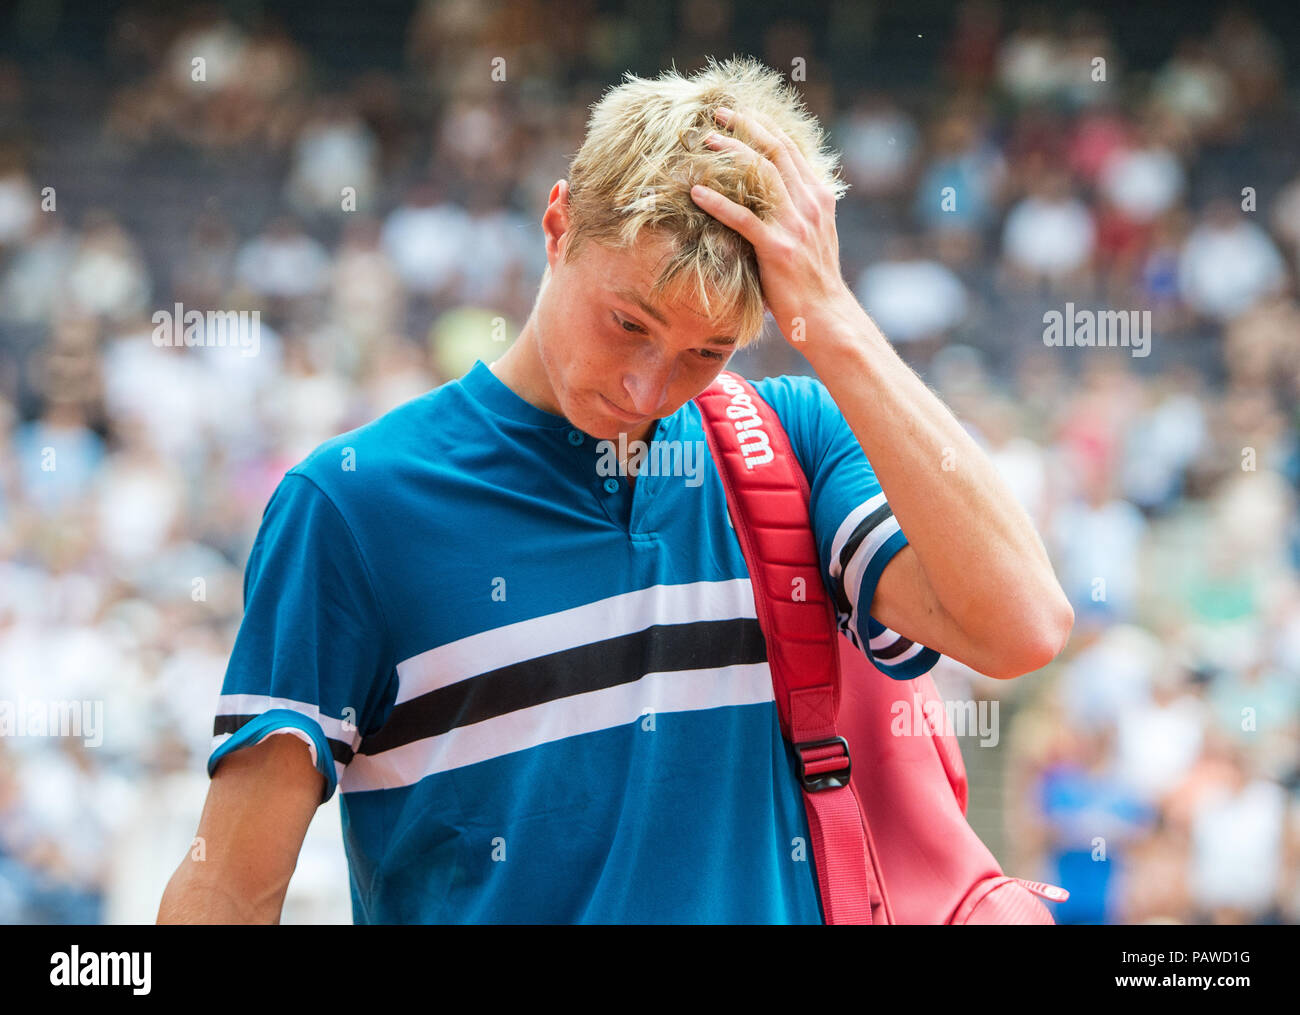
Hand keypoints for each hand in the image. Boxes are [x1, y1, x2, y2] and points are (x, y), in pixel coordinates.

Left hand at [688, 105, 855, 345]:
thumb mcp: (813, 237)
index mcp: (819, 198)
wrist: (827, 316)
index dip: (764, 127)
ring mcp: (796, 225)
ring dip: (732, 153)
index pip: (791, 150)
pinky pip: (743, 218)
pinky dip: (718, 203)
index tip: (741, 114)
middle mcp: (810, 204)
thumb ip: (795, 212)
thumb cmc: (813, 281)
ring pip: (762, 175)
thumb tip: (768, 197)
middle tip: (718, 114)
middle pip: (776, 151)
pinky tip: (696, 193)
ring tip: (706, 141)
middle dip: (746, 127)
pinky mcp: (778, 249)